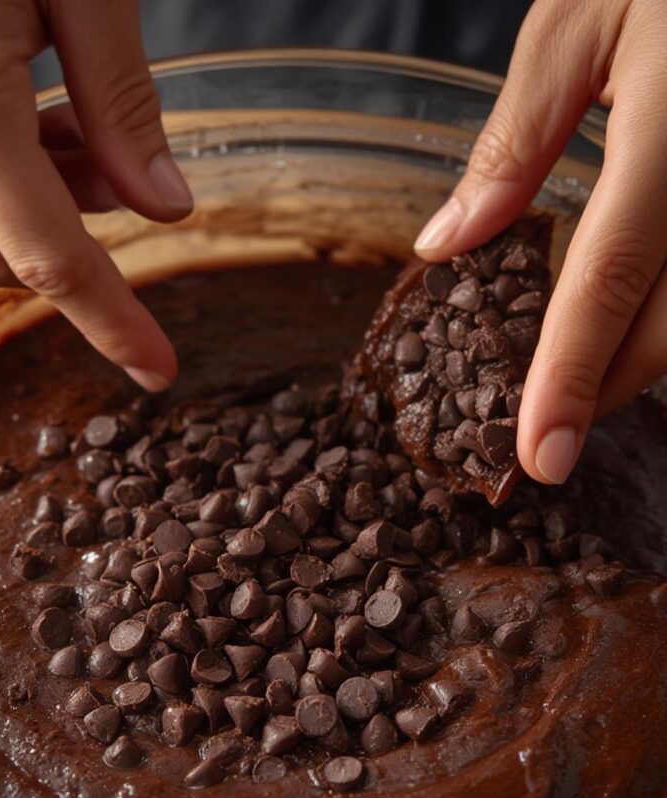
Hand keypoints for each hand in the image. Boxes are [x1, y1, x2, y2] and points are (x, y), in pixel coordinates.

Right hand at [0, 0, 193, 390]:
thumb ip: (120, 97)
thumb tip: (166, 210)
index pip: (53, 257)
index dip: (113, 322)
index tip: (159, 372)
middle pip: (1, 256)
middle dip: (76, 244)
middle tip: (124, 171)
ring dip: (35, 204)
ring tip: (76, 120)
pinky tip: (22, 103)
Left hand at [414, 0, 666, 484]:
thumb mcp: (580, 20)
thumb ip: (517, 141)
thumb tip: (447, 246)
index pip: (610, 279)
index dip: (570, 380)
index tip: (537, 458)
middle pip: (666, 327)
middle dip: (599, 395)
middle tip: (540, 438)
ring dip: (634, 369)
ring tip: (572, 393)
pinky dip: (662, 321)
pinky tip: (621, 325)